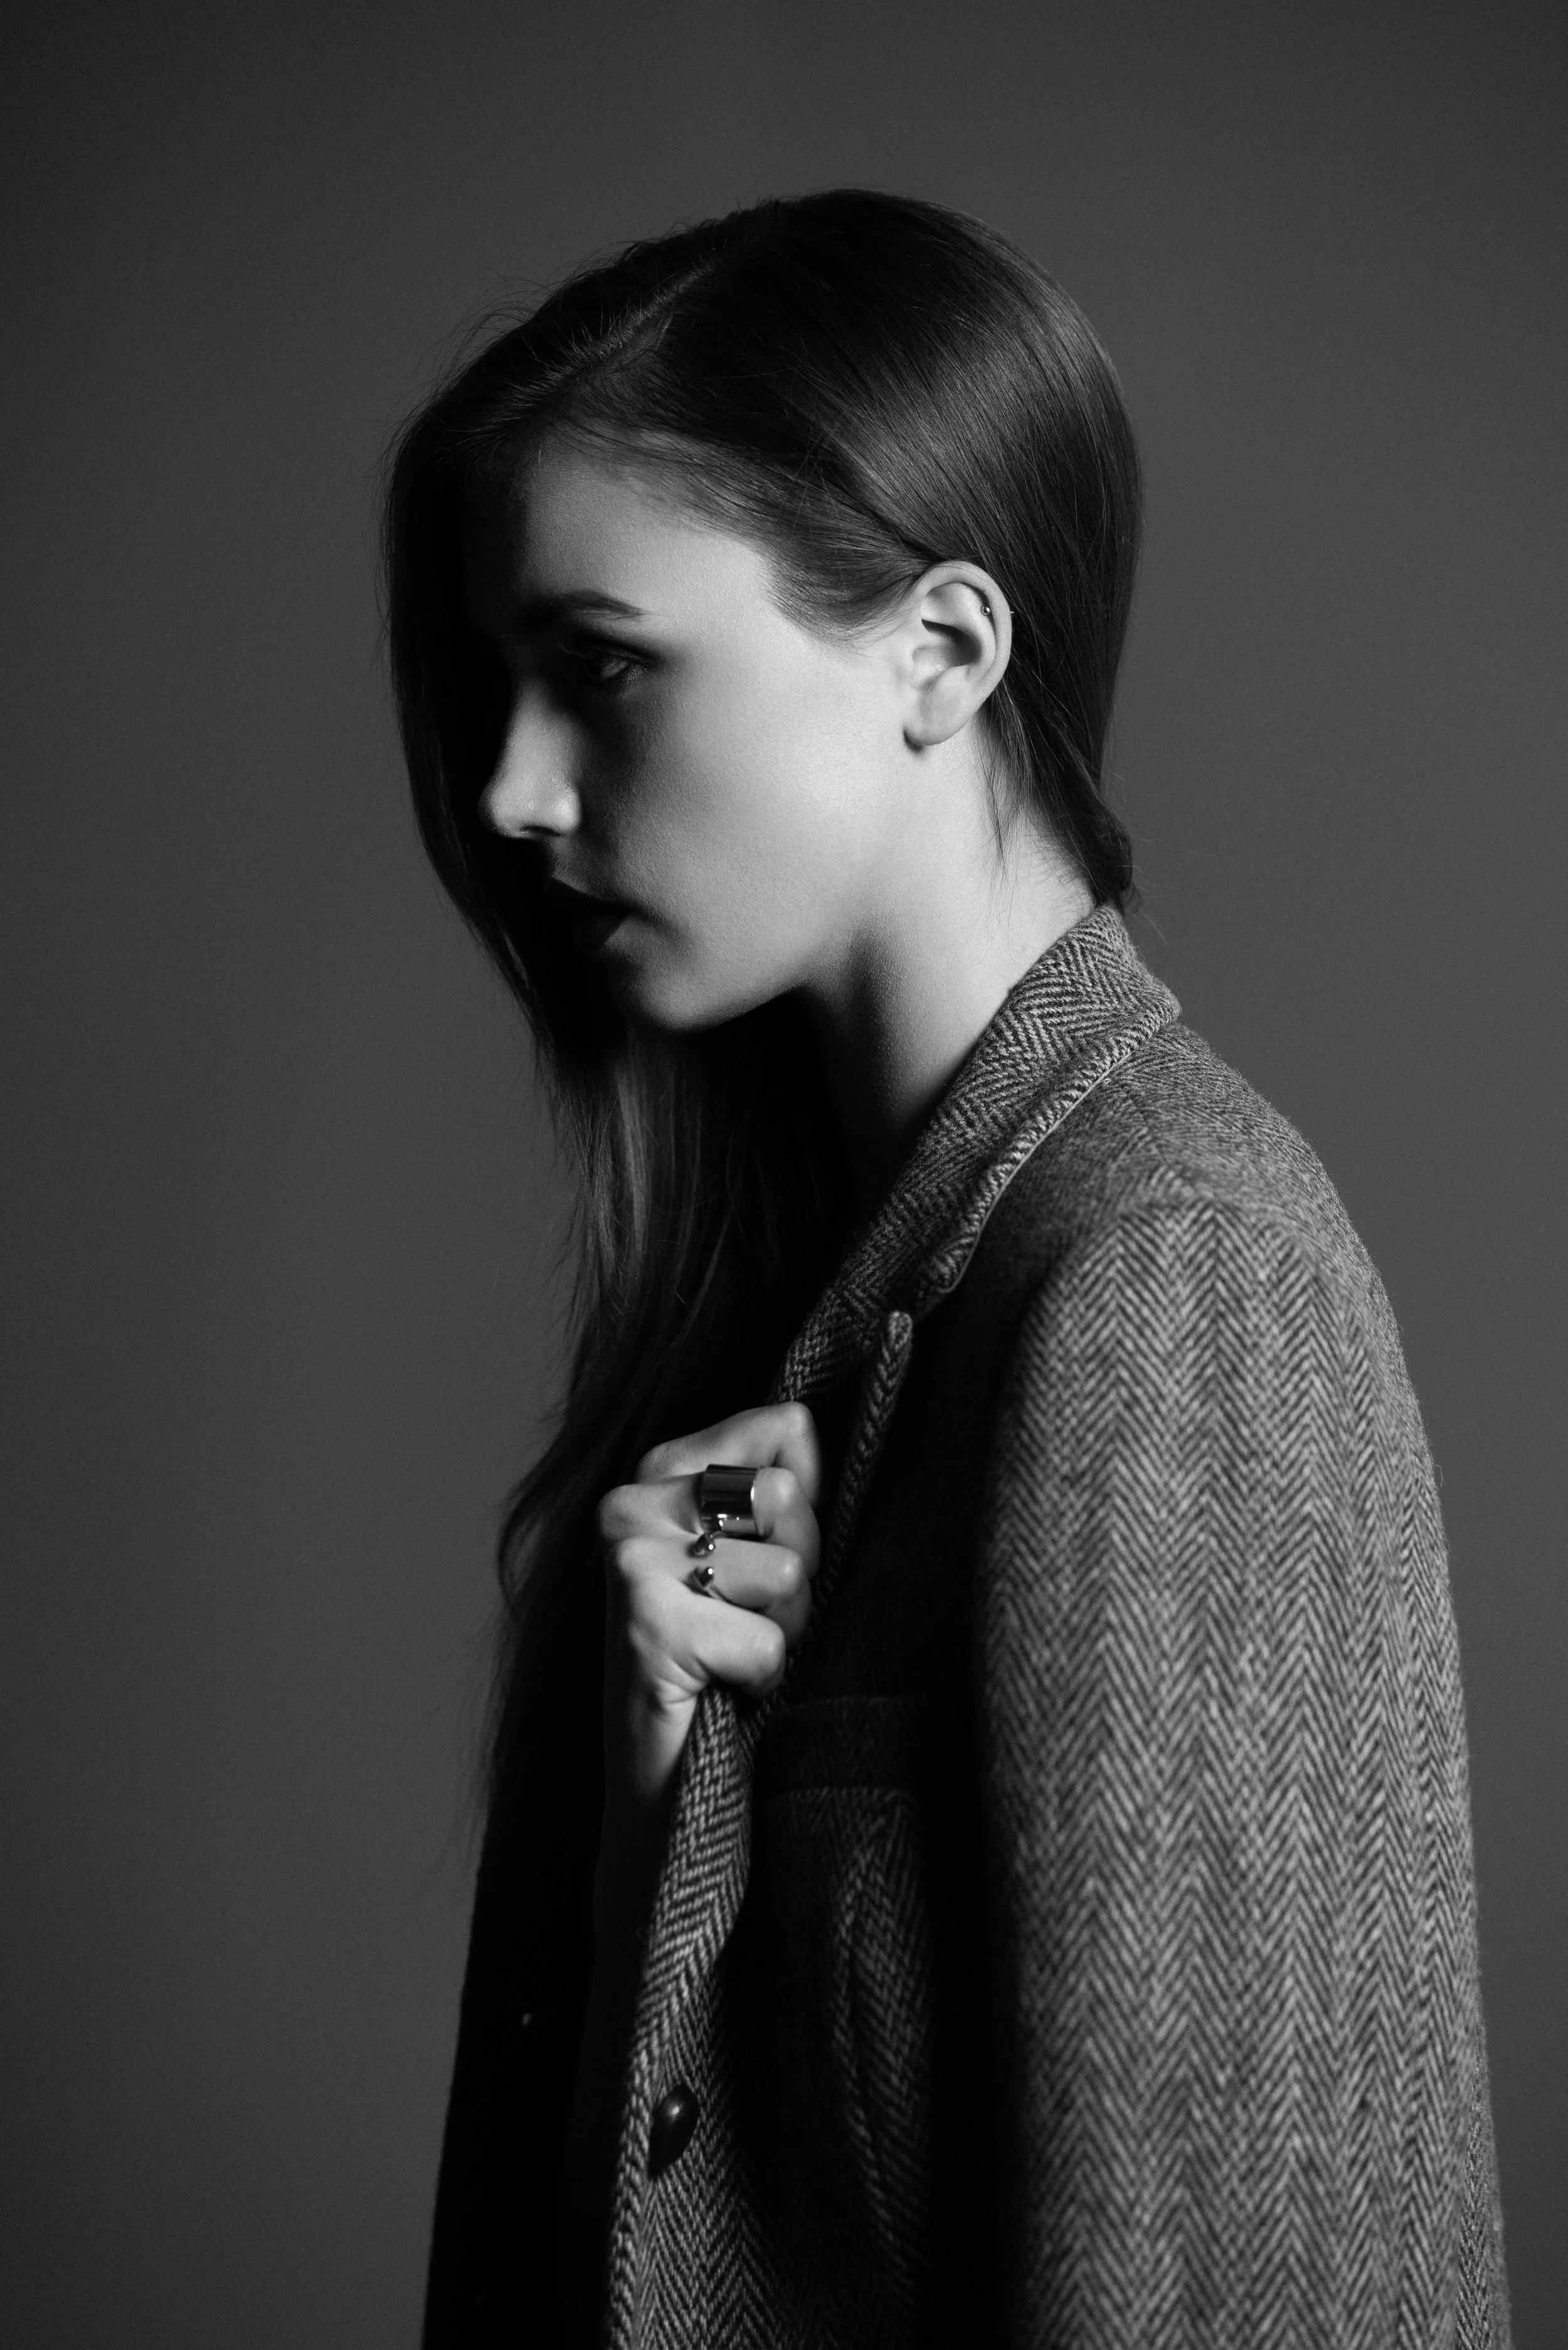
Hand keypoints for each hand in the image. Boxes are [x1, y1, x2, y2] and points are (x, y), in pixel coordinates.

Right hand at [595, 1401, 822, 1818]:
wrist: (662, 1786)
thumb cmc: (724, 1661)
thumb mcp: (761, 1555)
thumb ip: (784, 1487)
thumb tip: (807, 1424)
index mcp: (659, 1469)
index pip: (789, 1428)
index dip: (805, 1509)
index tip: (759, 1563)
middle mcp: (630, 1501)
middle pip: (791, 1497)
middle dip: (798, 1575)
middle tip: (746, 1622)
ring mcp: (629, 1558)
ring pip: (787, 1572)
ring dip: (781, 1632)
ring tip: (729, 1657)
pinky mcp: (644, 1621)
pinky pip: (767, 1641)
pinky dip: (761, 1679)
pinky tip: (717, 1689)